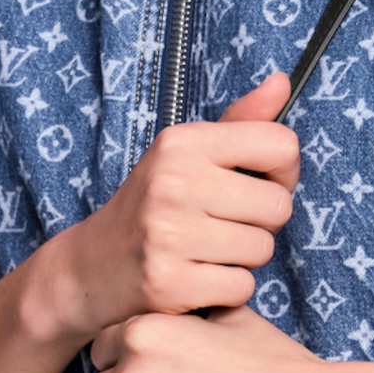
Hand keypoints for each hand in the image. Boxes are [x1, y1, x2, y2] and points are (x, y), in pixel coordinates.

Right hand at [29, 72, 298, 348]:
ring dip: (243, 259)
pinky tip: (197, 279)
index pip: (281, 145)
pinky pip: (241, 288)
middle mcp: (173, 182)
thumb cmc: (152, 206)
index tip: (257, 185)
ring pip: (262, 250)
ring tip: (206, 251)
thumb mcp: (186, 155)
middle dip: (261, 223)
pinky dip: (226, 291)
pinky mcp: (167, 282)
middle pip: (279, 206)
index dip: (283, 172)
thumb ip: (240, 122)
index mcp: (182, 142)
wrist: (90, 267)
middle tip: (223, 226)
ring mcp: (168, 233)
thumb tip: (282, 81)